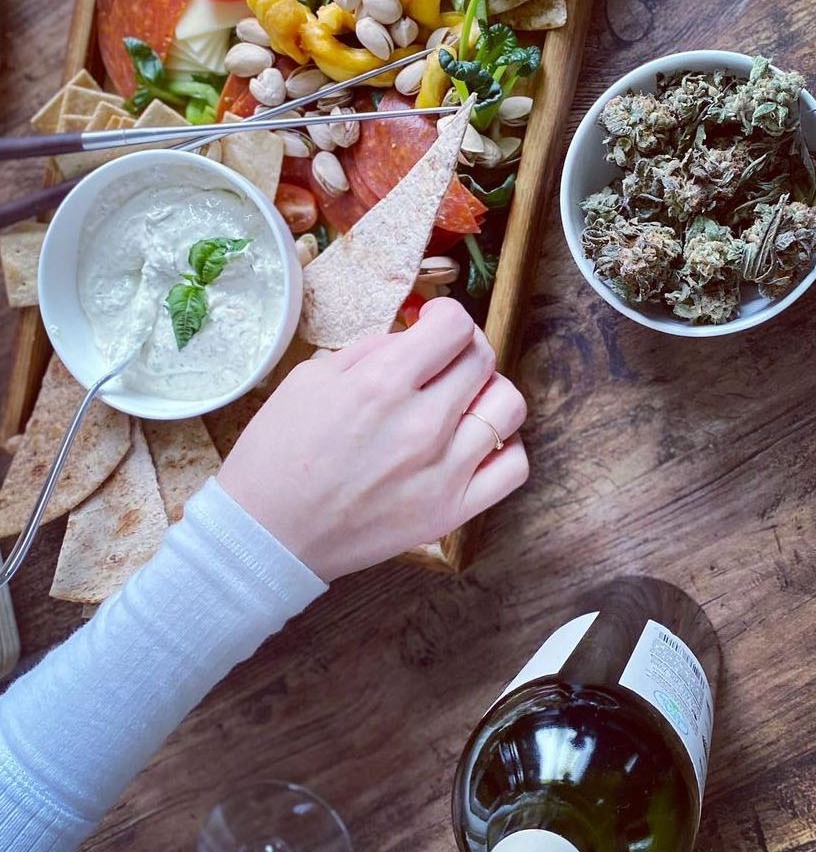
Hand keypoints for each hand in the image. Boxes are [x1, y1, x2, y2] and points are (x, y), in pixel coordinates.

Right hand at [217, 299, 528, 580]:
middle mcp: (421, 424)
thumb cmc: (278, 457)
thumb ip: (370, 350)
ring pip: (508, 405)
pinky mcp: (450, 512)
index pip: (454, 326)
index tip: (431, 323)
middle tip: (440, 358)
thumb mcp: (310, 379)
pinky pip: (513, 467)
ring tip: (460, 399)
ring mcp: (442, 472)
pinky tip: (474, 442)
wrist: (266, 536)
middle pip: (481, 359)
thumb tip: (411, 336)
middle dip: (462, 347)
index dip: (445, 315)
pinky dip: (503, 446)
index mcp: (381, 384)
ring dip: (488, 391)